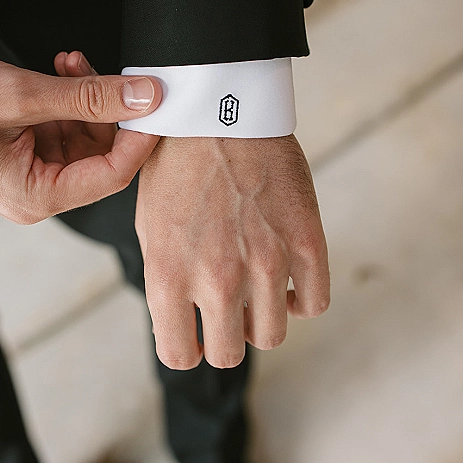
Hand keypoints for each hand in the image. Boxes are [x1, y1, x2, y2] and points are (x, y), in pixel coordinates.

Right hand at [0, 52, 161, 222]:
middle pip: (101, 156)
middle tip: (111, 72)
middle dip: (108, 110)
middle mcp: (36, 193)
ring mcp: (31, 173)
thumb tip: (144, 97)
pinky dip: (69, 100)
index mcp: (34, 195)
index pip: (110, 176)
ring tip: (72, 63)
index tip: (158, 104)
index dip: (139, 139)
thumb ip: (87, 96)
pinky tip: (63, 70)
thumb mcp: (21, 95)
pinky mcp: (26, 153)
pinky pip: (64, 129)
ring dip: (87, 98)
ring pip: (85, 138)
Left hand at [136, 136, 329, 368]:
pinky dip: (300, 299)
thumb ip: (165, 277)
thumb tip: (181, 316)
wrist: (219, 107)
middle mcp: (217, 278)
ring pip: (271, 335)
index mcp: (168, 274)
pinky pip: (313, 302)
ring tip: (255, 289)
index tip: (192, 334)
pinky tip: (287, 279)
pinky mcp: (305, 241)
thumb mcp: (149, 222)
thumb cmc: (175, 161)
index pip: (178, 355)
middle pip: (228, 354)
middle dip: (223, 336)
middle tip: (225, 309)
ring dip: (261, 318)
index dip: (185, 347)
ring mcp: (266, 262)